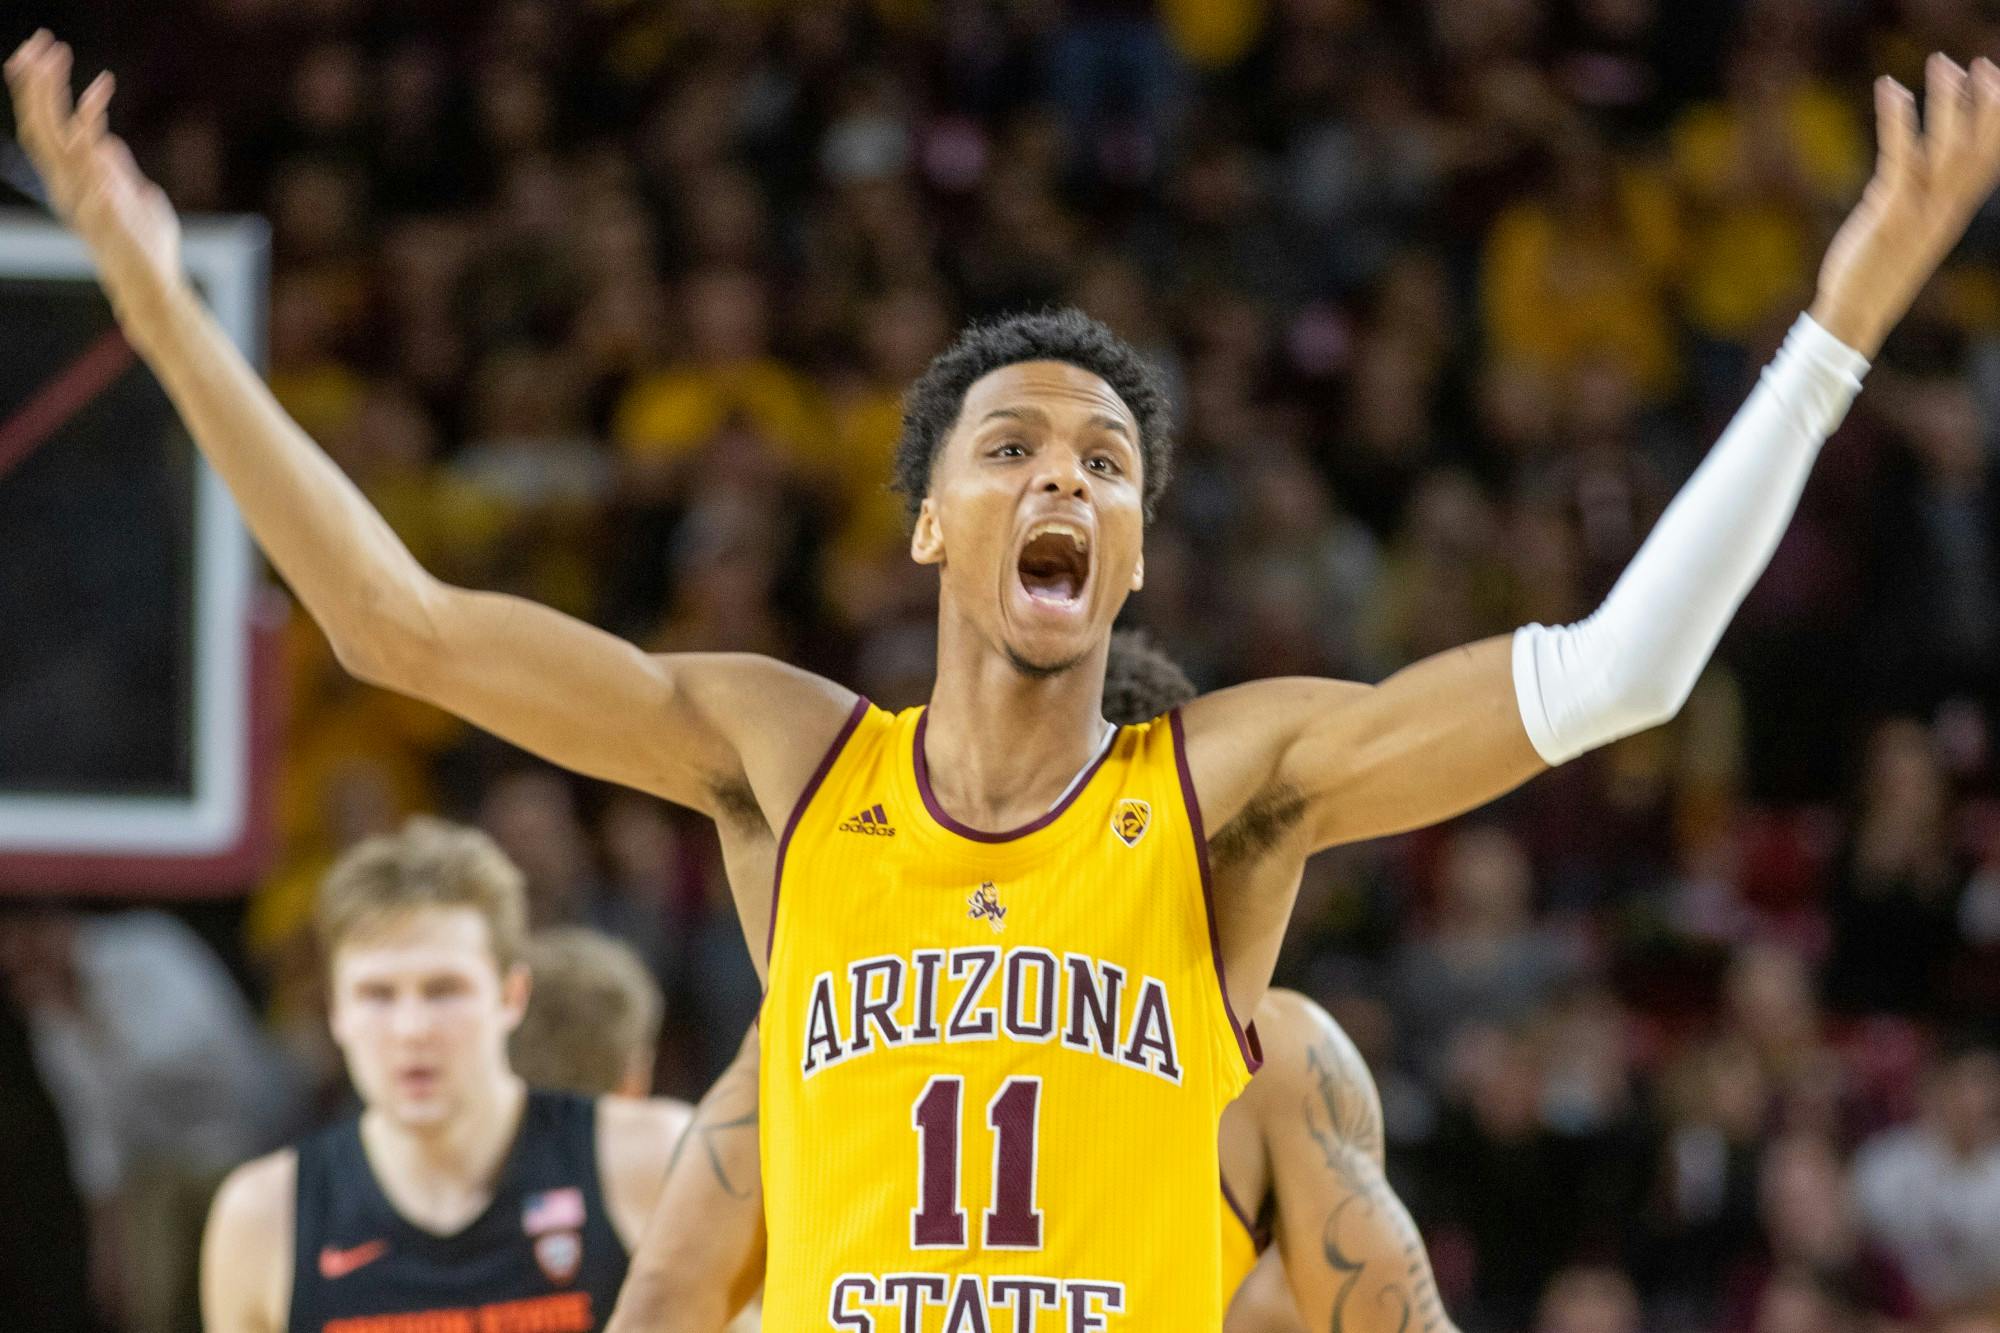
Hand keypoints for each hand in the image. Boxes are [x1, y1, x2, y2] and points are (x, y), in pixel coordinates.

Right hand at [6, 31, 184, 318]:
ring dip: (58, 98)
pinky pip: (94, 177)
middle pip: (40, 125)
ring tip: (60, 60)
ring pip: (58, 142)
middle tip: (42, 43)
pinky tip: (98, 115)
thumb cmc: (147, 245)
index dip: (41, 90)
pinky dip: (93, 151)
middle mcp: (70, 187)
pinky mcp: (105, 215)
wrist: (154, 287)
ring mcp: (84, 201)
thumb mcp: (134, 195)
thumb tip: (107, 143)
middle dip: (37, 83)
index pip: (47, 127)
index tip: (49, 51)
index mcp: (73, 181)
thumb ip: (118, 169)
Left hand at [1811, 55, 1999, 357]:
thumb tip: (1910, 166)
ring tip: (1942, 64)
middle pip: (1978, 147)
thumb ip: (1916, 197)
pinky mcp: (1891, 212)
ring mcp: (1921, 211)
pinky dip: (1898, 119)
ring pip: (1947, 147)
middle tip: (1982, 64)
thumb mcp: (1907, 229)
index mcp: (1953, 212)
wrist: (1855, 313)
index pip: (1987, 161)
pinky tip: (1892, 90)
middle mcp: (1945, 209)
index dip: (1996, 121)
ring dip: (1946, 101)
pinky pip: (1901, 156)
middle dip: (1983, 103)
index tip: (1996, 84)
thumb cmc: (1875, 271)